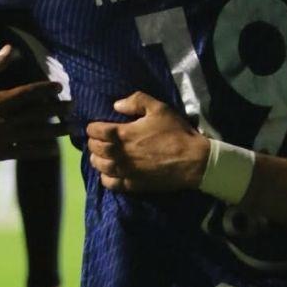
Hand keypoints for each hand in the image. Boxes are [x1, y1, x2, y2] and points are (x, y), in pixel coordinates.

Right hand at [0, 45, 69, 165]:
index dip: (45, 89)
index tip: (59, 87)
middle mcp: (2, 121)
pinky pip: (24, 152)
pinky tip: (53, 149)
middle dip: (56, 110)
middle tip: (73, 106)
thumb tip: (9, 49)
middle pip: (36, 114)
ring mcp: (2, 139)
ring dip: (54, 131)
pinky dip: (40, 151)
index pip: (27, 93)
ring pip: (34, 134)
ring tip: (69, 128)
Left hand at [85, 92, 209, 192]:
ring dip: (97, 159)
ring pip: (99, 166)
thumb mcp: (159, 108)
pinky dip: (105, 177)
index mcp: (123, 134)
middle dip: (94, 142)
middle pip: (95, 148)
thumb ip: (136, 101)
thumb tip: (116, 105)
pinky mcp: (132, 185)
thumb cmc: (176, 132)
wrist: (192, 160)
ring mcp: (125, 171)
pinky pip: (110, 183)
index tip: (97, 126)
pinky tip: (110, 172)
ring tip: (102, 155)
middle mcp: (119, 154)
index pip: (95, 131)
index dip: (93, 127)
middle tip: (99, 139)